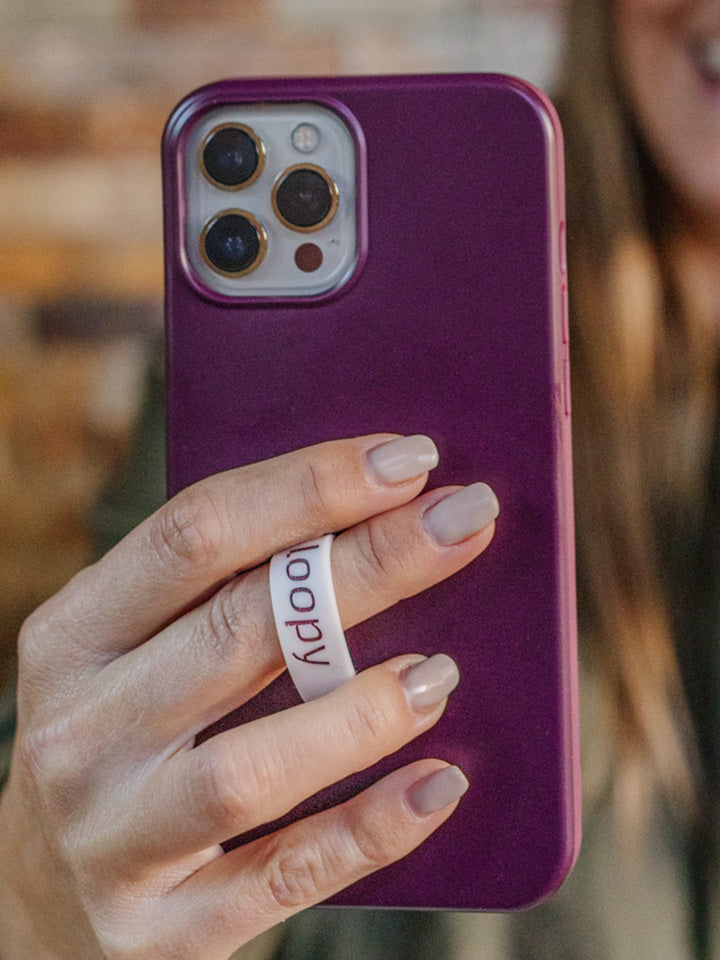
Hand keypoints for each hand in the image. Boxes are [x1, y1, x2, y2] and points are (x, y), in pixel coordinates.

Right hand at [0, 434, 497, 959]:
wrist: (37, 903)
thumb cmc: (123, 739)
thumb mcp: (136, 654)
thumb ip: (228, 596)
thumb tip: (382, 523)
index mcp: (75, 636)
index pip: (194, 534)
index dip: (307, 487)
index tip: (408, 459)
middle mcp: (80, 731)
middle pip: (240, 629)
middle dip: (367, 565)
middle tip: (463, 522)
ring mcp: (113, 837)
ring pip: (248, 767)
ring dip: (362, 712)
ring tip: (445, 670)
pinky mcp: (160, 930)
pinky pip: (282, 876)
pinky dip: (368, 829)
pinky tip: (440, 785)